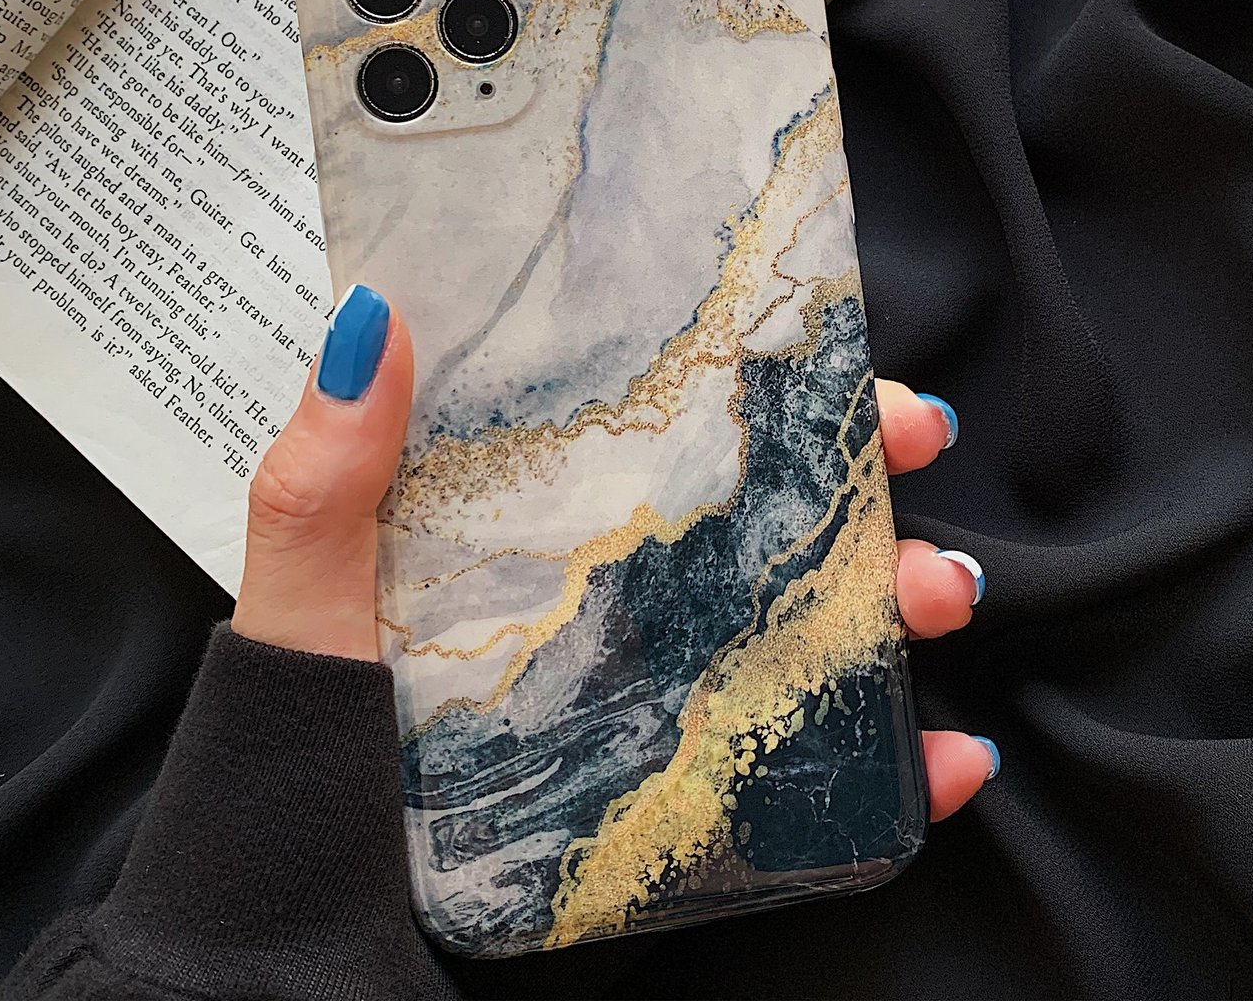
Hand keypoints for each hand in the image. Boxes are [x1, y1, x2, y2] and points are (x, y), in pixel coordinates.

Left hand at [232, 286, 997, 821]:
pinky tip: (949, 757)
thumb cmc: (303, 772)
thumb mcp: (310, 619)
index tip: (830, 342)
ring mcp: (674, 702)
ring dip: (908, 594)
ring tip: (939, 590)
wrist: (318, 960)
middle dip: (864, 467)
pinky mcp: (700, 804)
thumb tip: (371, 315)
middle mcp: (624, 605)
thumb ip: (323, 488)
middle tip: (915, 439)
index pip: (668, 430)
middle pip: (771, 513)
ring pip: (823, 625)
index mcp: (546, 535)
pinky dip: (907, 768)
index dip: (761, 378)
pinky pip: (829, 779)